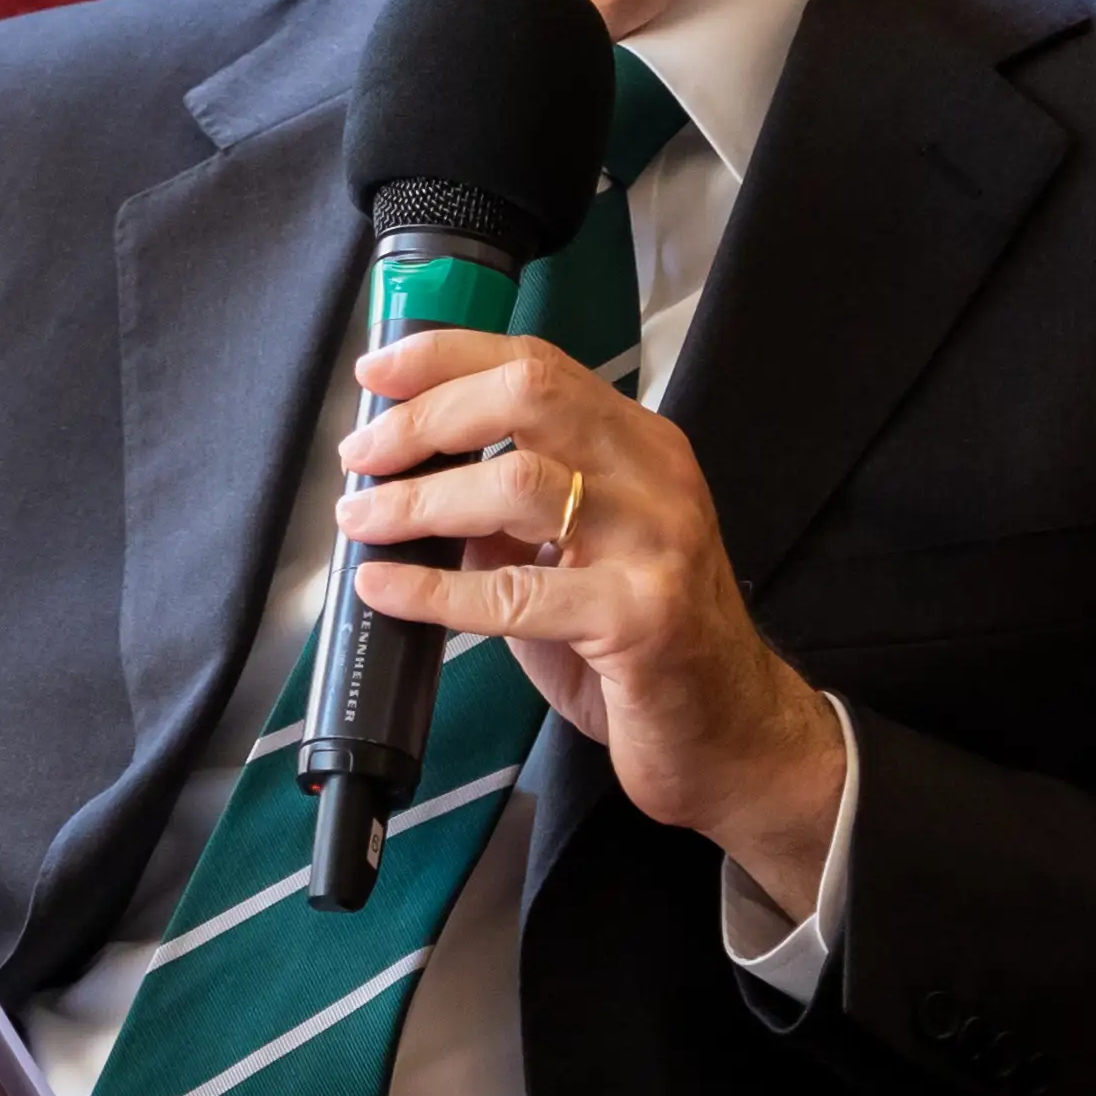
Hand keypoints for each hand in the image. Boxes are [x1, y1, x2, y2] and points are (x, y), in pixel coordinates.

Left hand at [333, 325, 841, 910]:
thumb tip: (414, 491)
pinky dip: (434, 590)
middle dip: (427, 416)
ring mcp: (655, 543)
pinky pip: (515, 593)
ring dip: (421, 499)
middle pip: (529, 396)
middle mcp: (655, 478)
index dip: (447, 358)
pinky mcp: (641, 617)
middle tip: (361, 455)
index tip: (376, 373)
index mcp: (639, 448)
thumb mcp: (578, 560)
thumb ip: (510, 520)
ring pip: (517, 481)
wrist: (734, 737)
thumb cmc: (647, 648)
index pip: (539, 365)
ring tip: (362, 521)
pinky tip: (386, 589)